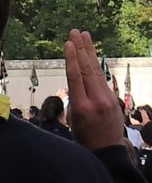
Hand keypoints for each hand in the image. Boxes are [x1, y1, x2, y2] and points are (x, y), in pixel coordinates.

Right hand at [67, 29, 127, 152]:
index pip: (76, 76)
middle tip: (76, 32)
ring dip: (90, 52)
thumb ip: (75, 96)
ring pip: (96, 71)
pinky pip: (101, 78)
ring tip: (85, 36)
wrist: (106, 150)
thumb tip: (76, 80)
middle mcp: (96, 101)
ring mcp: (107, 99)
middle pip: (87, 69)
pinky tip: (92, 54)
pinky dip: (96, 64)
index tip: (68, 43)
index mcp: (81, 106)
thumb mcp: (73, 117)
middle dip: (81, 49)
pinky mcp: (113, 99)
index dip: (72, 58)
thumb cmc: (83, 135)